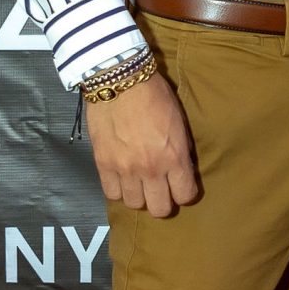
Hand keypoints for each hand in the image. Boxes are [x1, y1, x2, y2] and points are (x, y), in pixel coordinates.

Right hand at [84, 71, 201, 215]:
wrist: (120, 80)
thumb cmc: (154, 95)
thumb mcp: (179, 121)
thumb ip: (181, 148)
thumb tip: (180, 165)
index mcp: (174, 157)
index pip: (185, 195)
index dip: (185, 193)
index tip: (181, 186)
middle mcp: (151, 169)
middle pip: (160, 209)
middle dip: (163, 202)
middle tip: (160, 190)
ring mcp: (125, 169)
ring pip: (134, 204)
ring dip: (139, 196)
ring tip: (139, 183)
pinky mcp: (103, 165)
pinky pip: (112, 194)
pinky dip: (118, 190)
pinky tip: (122, 179)